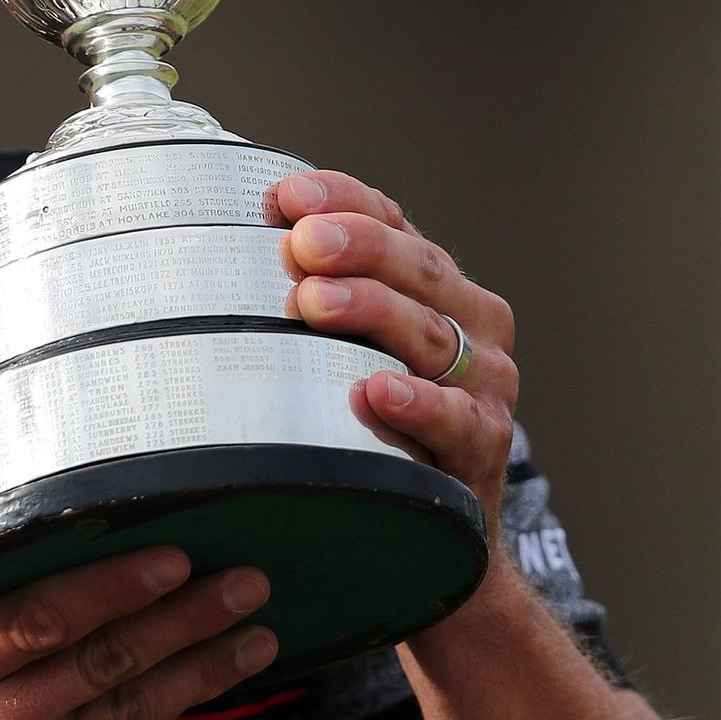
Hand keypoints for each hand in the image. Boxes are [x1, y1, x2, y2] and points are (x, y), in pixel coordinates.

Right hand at [0, 548, 274, 719]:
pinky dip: (160, 719)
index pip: (41, 615)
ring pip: (130, 711)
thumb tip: (26, 579)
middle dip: (186, 616)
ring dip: (199, 668)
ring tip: (253, 635)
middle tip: (245, 582)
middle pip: (105, 658)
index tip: (173, 557)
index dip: (116, 583)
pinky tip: (195, 691)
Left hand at [272, 169, 518, 519]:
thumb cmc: (386, 419)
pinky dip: (417, 404)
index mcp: (438, 285)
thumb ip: (316, 295)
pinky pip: (455, 421)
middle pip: (417, 270)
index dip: (345, 200)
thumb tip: (235, 248)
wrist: (444, 524)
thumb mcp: (355, 348)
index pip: (393, 222)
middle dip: (358, 248)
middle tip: (302, 243)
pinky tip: (376, 391)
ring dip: (372, 311)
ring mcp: (485, 383)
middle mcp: (471, 322)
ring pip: (428, 336)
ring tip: (316, 302)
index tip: (289, 195)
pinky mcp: (485, 445)